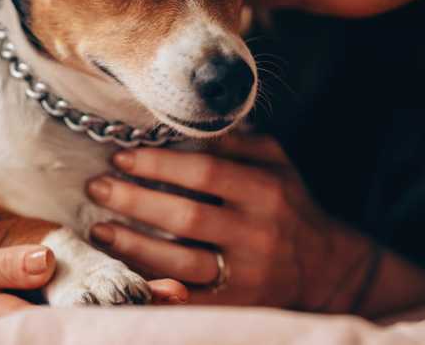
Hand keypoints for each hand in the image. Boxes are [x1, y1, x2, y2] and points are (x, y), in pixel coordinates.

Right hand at [0, 243, 188, 318]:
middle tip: (176, 294)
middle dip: (132, 313)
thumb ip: (0, 267)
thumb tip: (45, 261)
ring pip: (87, 327)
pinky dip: (108, 310)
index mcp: (7, 326)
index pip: (68, 321)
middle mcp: (28, 336)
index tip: (148, 295)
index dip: (110, 307)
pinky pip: (74, 322)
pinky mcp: (35, 330)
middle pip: (88, 327)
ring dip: (130, 313)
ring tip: (174, 295)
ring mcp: (34, 335)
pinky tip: (144, 299)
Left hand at [84, 134, 375, 309]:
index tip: (121, 155)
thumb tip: (189, 118)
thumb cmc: (290, 205)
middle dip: (134, 201)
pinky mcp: (236, 306)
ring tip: (100, 230)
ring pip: (180, 262)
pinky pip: (188, 299)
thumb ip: (237, 140)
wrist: (327, 270)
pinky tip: (125, 276)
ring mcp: (246, 275)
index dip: (158, 164)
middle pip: (185, 217)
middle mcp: (257, 233)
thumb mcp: (276, 163)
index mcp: (265, 191)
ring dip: (133, 246)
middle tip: (96, 187)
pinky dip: (156, 289)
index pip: (205, 172)